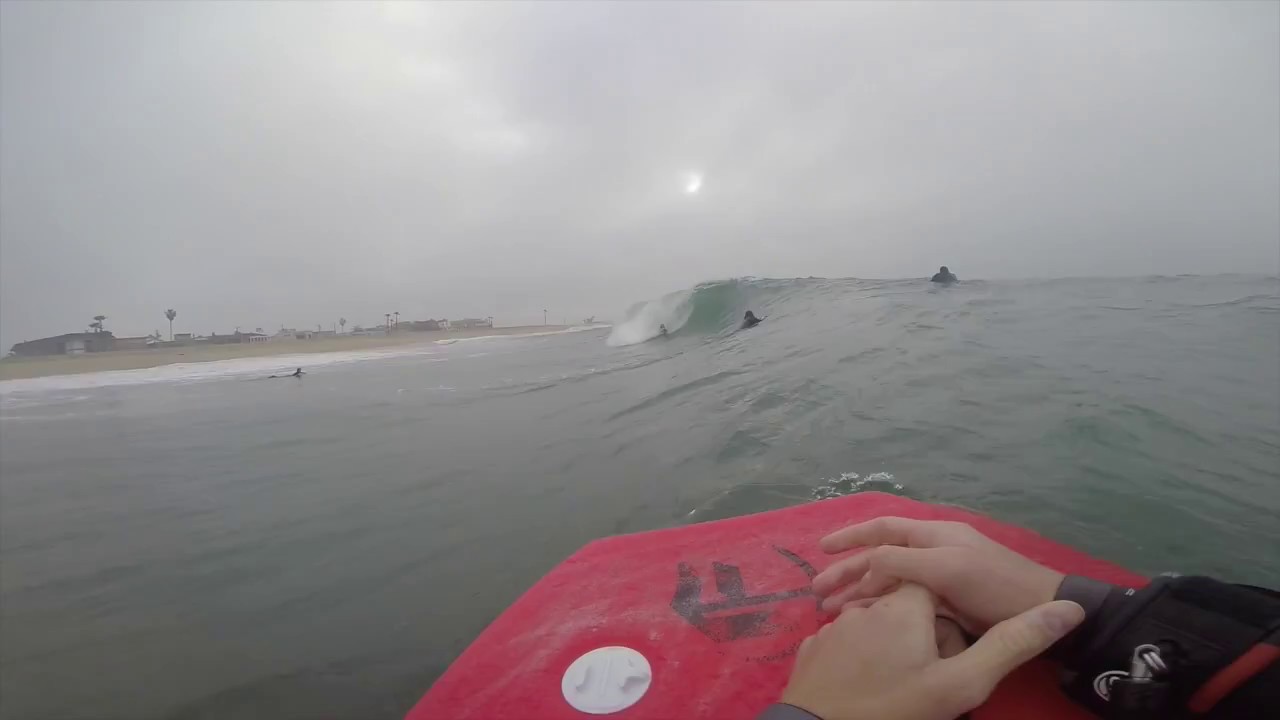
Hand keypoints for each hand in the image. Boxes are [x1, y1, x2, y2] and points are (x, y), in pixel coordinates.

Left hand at [780, 583, 1083, 719]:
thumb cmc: (895, 708)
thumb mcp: (962, 683)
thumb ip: (1011, 644)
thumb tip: (1069, 609)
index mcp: (902, 605)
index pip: (934, 587)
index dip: (950, 616)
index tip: (953, 649)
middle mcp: (864, 607)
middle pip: (901, 607)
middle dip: (919, 637)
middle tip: (926, 678)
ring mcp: (831, 628)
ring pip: (871, 626)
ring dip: (887, 649)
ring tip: (896, 686)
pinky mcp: (811, 650)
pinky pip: (843, 645)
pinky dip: (858, 660)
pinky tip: (865, 686)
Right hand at [812, 517, 1064, 632]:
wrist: (1040, 612)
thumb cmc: (994, 585)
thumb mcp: (946, 568)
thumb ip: (903, 562)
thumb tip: (867, 561)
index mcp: (933, 535)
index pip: (883, 529)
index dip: (851, 537)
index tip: (822, 550)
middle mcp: (933, 551)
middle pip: (881, 557)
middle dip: (848, 572)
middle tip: (819, 592)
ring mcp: (940, 577)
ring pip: (890, 582)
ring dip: (861, 593)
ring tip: (833, 612)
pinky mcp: (947, 601)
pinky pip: (905, 600)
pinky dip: (883, 607)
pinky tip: (866, 622)